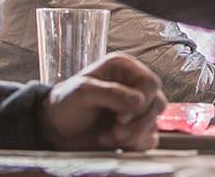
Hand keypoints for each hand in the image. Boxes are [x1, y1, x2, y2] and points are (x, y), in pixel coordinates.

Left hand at [40, 53, 165, 150]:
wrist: (56, 131)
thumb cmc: (65, 105)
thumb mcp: (81, 93)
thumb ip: (110, 93)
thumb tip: (139, 101)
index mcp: (123, 68)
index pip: (150, 83)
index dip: (141, 102)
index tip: (119, 116)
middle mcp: (134, 85)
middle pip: (158, 103)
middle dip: (137, 122)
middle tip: (114, 129)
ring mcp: (137, 108)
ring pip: (155, 123)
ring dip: (133, 135)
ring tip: (108, 136)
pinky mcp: (136, 128)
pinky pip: (151, 138)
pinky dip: (135, 145)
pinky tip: (114, 142)